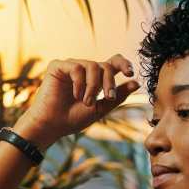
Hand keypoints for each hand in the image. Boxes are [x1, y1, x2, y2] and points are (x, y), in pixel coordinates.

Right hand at [15, 54, 140, 147]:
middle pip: (105, 65)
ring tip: (86, 102)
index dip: (124, 63)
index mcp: (95, 79)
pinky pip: (76, 68)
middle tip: (107, 97)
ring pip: (92, 66)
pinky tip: (76, 95)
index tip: (130, 73)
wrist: (52, 125)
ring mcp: (70, 66)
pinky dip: (79, 83)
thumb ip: (117, 96)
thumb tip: (136, 82)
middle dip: (109, 82)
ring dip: (93, 86)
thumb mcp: (101, 108)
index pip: (113, 63)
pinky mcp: (57, 66)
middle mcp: (84, 70)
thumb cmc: (73, 119)